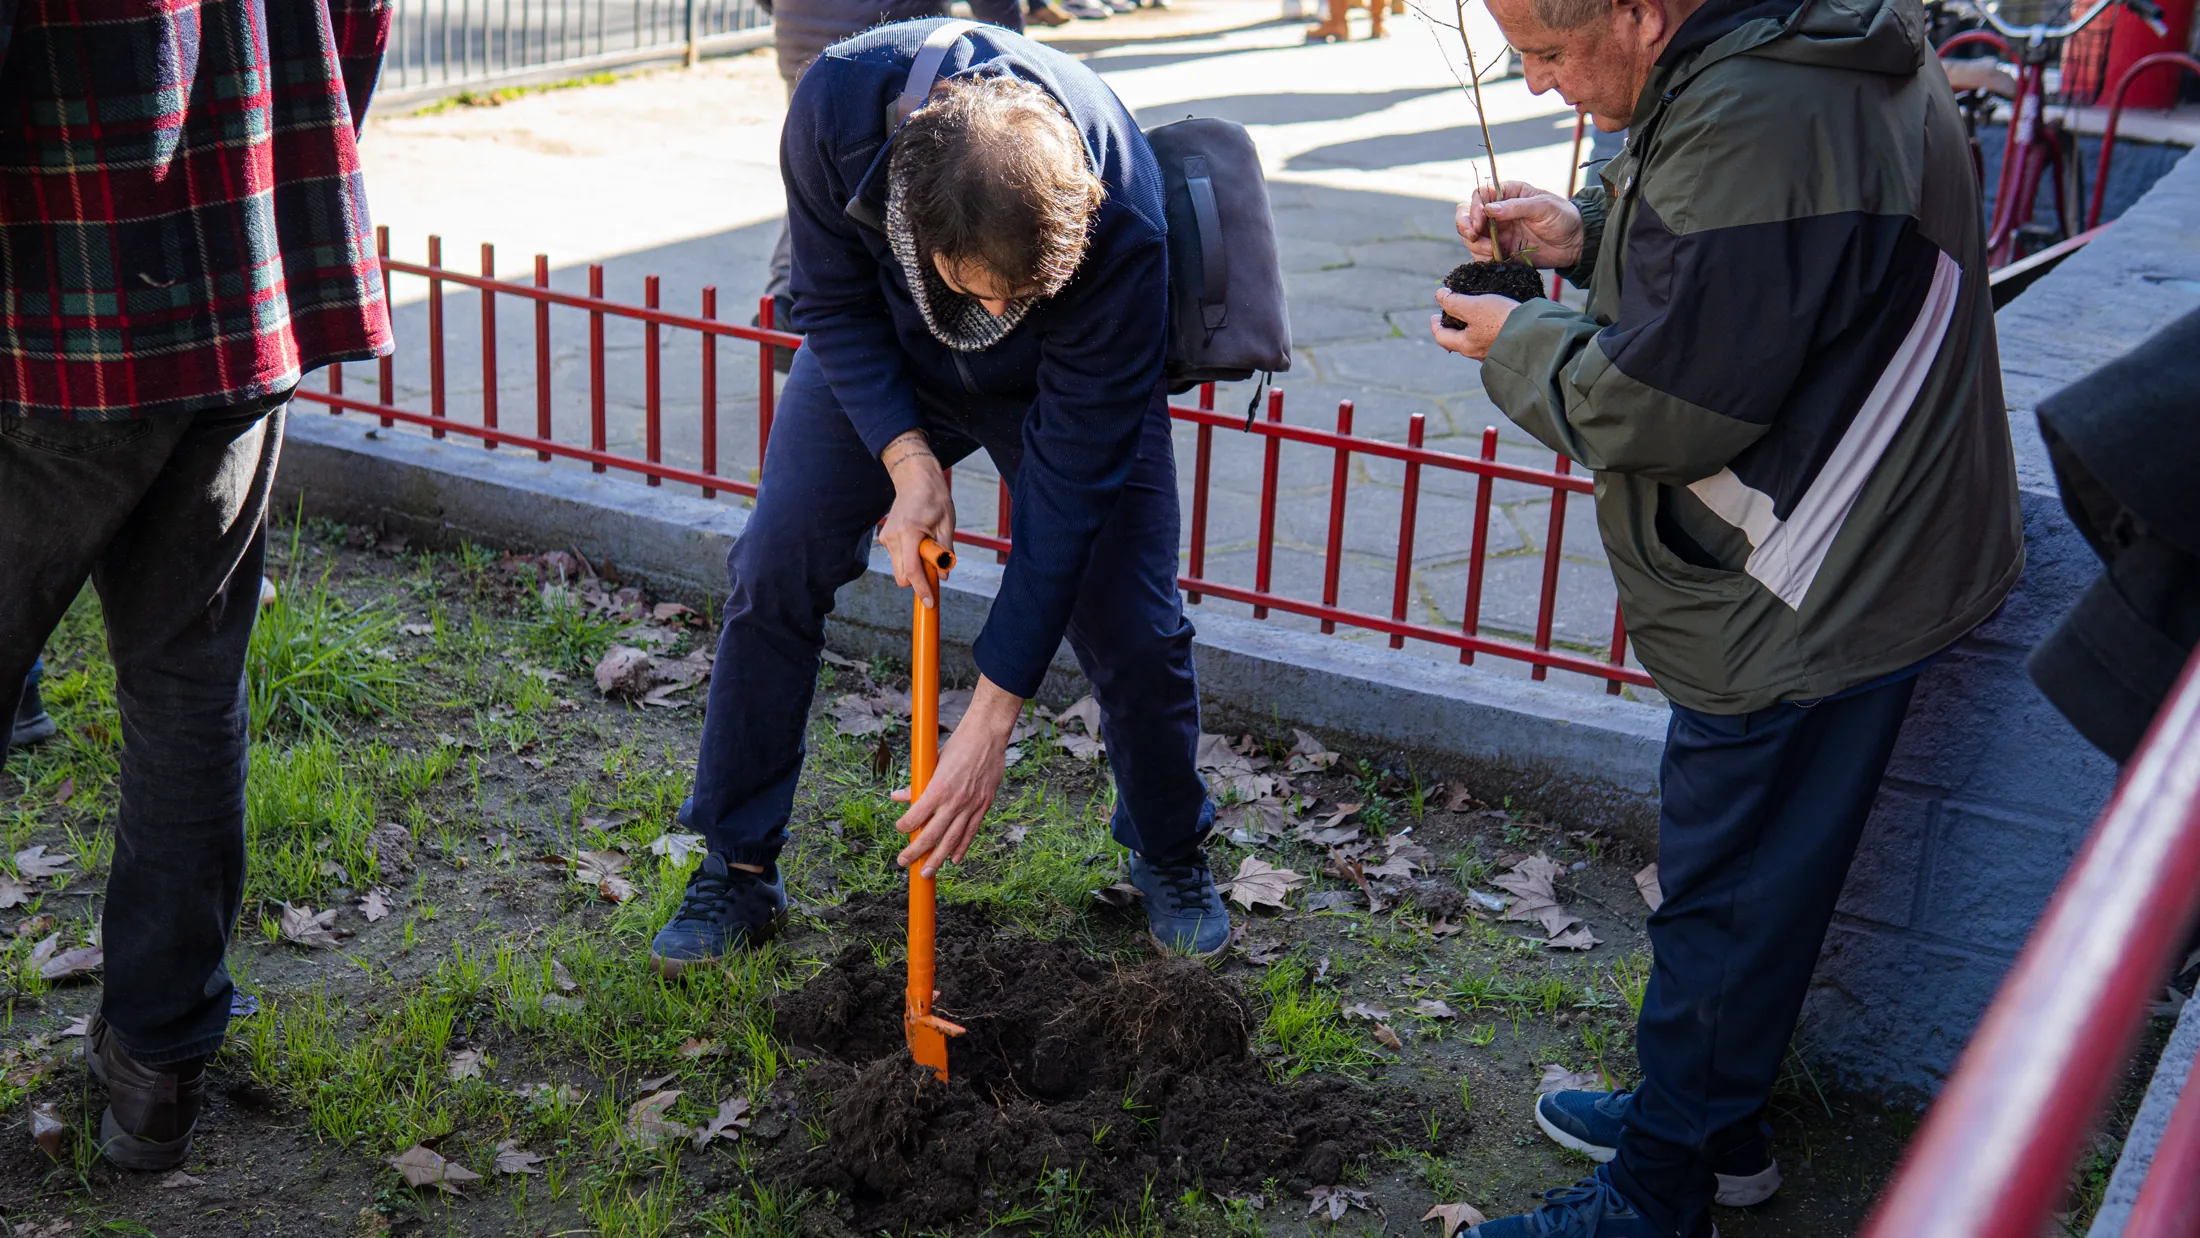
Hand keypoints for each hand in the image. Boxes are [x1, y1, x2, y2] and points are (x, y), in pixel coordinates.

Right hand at [879, 430, 954, 609]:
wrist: (915, 479)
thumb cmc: (934, 498)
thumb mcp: (947, 524)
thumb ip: (945, 552)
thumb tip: (944, 576)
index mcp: (909, 532)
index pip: (912, 571)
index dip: (922, 589)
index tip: (930, 602)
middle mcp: (893, 537)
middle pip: (902, 577)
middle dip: (918, 580)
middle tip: (936, 568)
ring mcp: (886, 539)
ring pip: (900, 569)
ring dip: (915, 568)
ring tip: (929, 547)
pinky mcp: (886, 539)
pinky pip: (899, 559)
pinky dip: (910, 559)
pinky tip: (920, 543)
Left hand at [894, 677, 1023, 875]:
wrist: (987, 736)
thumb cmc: (958, 745)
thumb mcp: (932, 762)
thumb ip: (917, 783)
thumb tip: (898, 796)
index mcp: (939, 788)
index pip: (916, 816)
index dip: (905, 826)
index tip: (900, 830)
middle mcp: (955, 800)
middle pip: (933, 834)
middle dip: (917, 852)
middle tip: (904, 863)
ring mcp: (971, 805)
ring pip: (952, 839)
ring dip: (938, 858)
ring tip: (927, 872)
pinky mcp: (984, 805)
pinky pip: (971, 832)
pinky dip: (962, 847)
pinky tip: (954, 860)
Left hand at [1429, 292, 1518, 360]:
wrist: (1536, 335)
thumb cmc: (1501, 321)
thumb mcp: (1474, 307)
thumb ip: (1454, 302)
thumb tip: (1439, 295)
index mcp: (1465, 345)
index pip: (1442, 337)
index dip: (1435, 325)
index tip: (1434, 315)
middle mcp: (1477, 353)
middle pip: (1458, 340)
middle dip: (1453, 326)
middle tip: (1453, 312)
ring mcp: (1493, 352)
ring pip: (1475, 340)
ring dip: (1471, 328)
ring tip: (1474, 313)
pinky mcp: (1509, 347)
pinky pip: (1492, 338)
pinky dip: (1487, 328)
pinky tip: (1495, 318)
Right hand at [1456, 181, 1583, 269]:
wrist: (1575, 243)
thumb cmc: (1563, 217)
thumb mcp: (1543, 206)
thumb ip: (1516, 206)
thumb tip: (1489, 209)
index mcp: (1507, 194)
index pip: (1479, 196)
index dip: (1473, 208)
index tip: (1479, 222)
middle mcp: (1498, 212)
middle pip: (1467, 215)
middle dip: (1465, 226)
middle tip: (1473, 236)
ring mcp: (1498, 233)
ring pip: (1471, 237)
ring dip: (1475, 245)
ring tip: (1492, 251)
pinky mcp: (1501, 251)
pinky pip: (1481, 255)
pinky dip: (1482, 258)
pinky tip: (1496, 258)